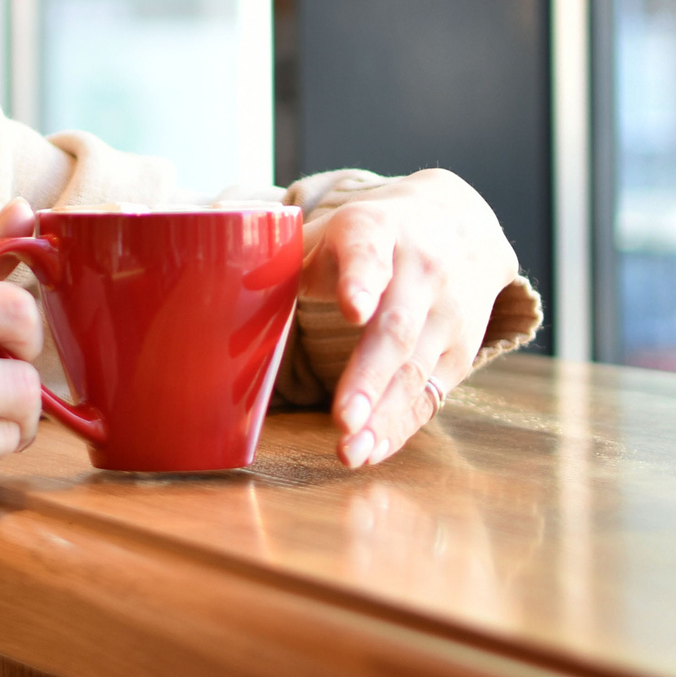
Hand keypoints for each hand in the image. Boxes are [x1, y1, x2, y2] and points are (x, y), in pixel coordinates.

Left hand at [304, 170, 516, 469]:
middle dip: (369, 376)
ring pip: (414, 370)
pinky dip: (398, 428)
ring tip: (349, 451)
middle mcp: (420, 271)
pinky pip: (428, 396)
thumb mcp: (332, 232)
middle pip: (396, 329)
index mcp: (376, 231)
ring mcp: (445, 315)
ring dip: (382, 417)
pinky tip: (370, 451)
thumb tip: (213, 296)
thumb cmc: (374, 236)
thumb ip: (282, 261)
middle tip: (343, 417)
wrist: (462, 225)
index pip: (369, 254)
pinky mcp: (458, 353)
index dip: (360, 280)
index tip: (353, 309)